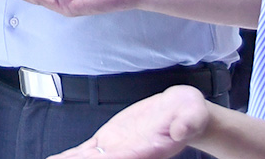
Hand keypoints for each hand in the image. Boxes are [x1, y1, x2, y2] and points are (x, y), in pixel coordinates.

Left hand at [47, 85, 210, 158]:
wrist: (181, 111)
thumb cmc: (189, 113)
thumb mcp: (193, 113)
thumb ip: (187, 122)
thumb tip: (182, 130)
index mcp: (148, 150)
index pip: (123, 157)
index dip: (109, 158)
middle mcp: (129, 154)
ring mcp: (116, 149)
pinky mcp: (109, 141)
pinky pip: (87, 151)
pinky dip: (71, 155)